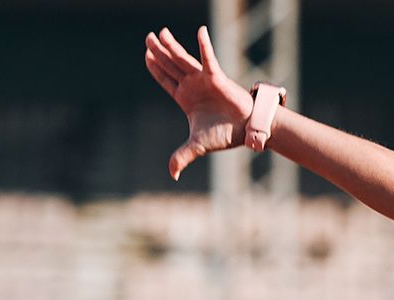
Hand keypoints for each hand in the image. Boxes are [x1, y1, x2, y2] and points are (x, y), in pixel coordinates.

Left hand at [145, 26, 251, 179]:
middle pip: (170, 65)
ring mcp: (203, 80)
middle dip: (157, 52)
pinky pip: (208, 59)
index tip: (146, 56)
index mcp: (185, 98)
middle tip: (147, 38)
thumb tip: (172, 174)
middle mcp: (192, 86)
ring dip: (171, 46)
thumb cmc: (224, 135)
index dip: (155, 69)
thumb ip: (182, 156)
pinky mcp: (217, 77)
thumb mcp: (198, 146)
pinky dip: (204, 45)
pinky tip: (200, 31)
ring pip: (183, 59)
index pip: (165, 80)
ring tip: (160, 33)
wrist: (247, 131)